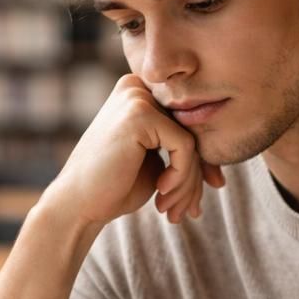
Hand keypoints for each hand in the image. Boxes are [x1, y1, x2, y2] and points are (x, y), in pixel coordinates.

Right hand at [43, 74, 225, 229]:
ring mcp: (136, 97)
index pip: (186, 124)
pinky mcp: (139, 114)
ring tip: (173, 210)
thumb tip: (221, 169)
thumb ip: (182, 152)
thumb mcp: (155, 165)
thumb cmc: (113, 188)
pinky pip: (185, 146)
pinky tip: (162, 193)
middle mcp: (136, 87)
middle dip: (196, 177)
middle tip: (188, 211)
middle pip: (191, 130)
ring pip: (192, 140)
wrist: (77, 206)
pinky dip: (182, 176)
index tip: (204, 194)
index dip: (201, 162)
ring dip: (189, 183)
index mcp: (138, 94)